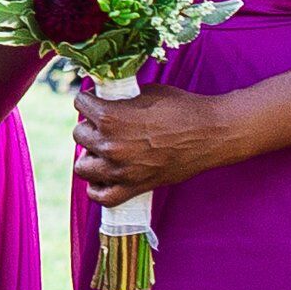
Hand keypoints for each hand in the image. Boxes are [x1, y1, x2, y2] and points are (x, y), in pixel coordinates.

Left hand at [72, 79, 234, 203]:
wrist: (211, 133)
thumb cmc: (181, 108)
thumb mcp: (145, 93)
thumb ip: (119, 100)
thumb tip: (104, 99)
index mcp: (110, 117)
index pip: (80, 103)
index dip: (88, 99)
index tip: (95, 100)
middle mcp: (110, 145)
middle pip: (79, 134)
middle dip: (90, 125)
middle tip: (103, 124)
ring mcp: (121, 170)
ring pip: (83, 166)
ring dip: (90, 155)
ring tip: (101, 148)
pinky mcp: (135, 188)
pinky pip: (101, 196)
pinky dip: (97, 188)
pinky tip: (103, 176)